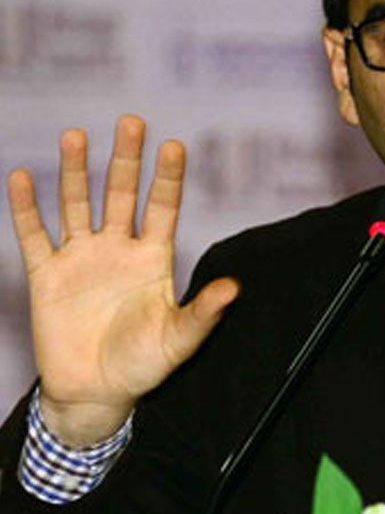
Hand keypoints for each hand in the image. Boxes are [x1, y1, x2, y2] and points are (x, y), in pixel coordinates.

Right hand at [6, 115, 237, 447]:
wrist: (96, 392)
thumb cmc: (144, 365)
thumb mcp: (179, 341)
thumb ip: (203, 313)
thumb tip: (234, 288)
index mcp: (154, 259)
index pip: (163, 208)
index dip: (168, 178)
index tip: (174, 145)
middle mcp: (118, 250)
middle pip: (121, 194)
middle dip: (125, 159)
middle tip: (131, 121)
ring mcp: (82, 259)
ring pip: (78, 204)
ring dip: (75, 171)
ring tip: (75, 135)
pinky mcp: (48, 276)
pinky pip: (35, 236)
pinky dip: (27, 208)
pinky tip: (21, 176)